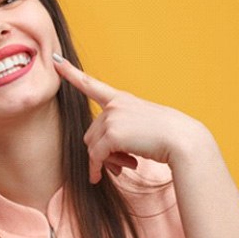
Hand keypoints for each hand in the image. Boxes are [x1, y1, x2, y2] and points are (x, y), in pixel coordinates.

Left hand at [53, 55, 210, 182]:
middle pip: (91, 133)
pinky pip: (96, 156)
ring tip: (124, 167)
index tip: (56, 60)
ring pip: (92, 146)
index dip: (72, 73)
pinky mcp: (113, 134)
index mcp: (122, 99)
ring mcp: (113, 117)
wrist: (182, 140)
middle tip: (119, 165)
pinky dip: (97, 169)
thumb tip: (99, 157)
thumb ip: (119, 133)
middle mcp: (114, 105)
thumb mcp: (141, 127)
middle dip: (101, 152)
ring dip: (103, 162)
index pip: (92, 84)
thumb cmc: (167, 136)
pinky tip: (104, 177)